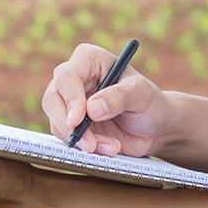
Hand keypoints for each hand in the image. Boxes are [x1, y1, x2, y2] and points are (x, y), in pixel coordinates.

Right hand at [42, 44, 178, 156]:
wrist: (154, 128)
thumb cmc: (150, 103)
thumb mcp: (142, 94)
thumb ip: (120, 97)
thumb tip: (92, 108)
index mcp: (89, 59)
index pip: (68, 77)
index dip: (71, 99)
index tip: (79, 120)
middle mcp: (74, 77)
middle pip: (53, 99)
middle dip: (69, 125)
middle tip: (90, 144)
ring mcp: (70, 102)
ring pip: (57, 122)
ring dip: (83, 140)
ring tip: (112, 146)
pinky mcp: (71, 123)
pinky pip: (67, 137)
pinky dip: (86, 147)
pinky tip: (109, 148)